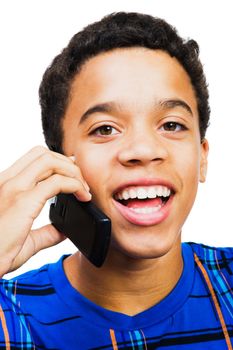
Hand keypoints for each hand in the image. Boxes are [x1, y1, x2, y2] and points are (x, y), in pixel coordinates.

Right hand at [0, 146, 90, 275]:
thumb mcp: (24, 239)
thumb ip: (45, 233)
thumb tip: (63, 231)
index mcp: (5, 186)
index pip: (34, 159)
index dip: (58, 162)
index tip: (73, 174)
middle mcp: (6, 181)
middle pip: (43, 154)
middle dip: (67, 164)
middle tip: (81, 183)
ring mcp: (13, 189)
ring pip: (50, 160)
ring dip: (73, 172)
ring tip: (84, 189)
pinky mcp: (22, 201)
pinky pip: (57, 182)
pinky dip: (75, 185)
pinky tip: (83, 197)